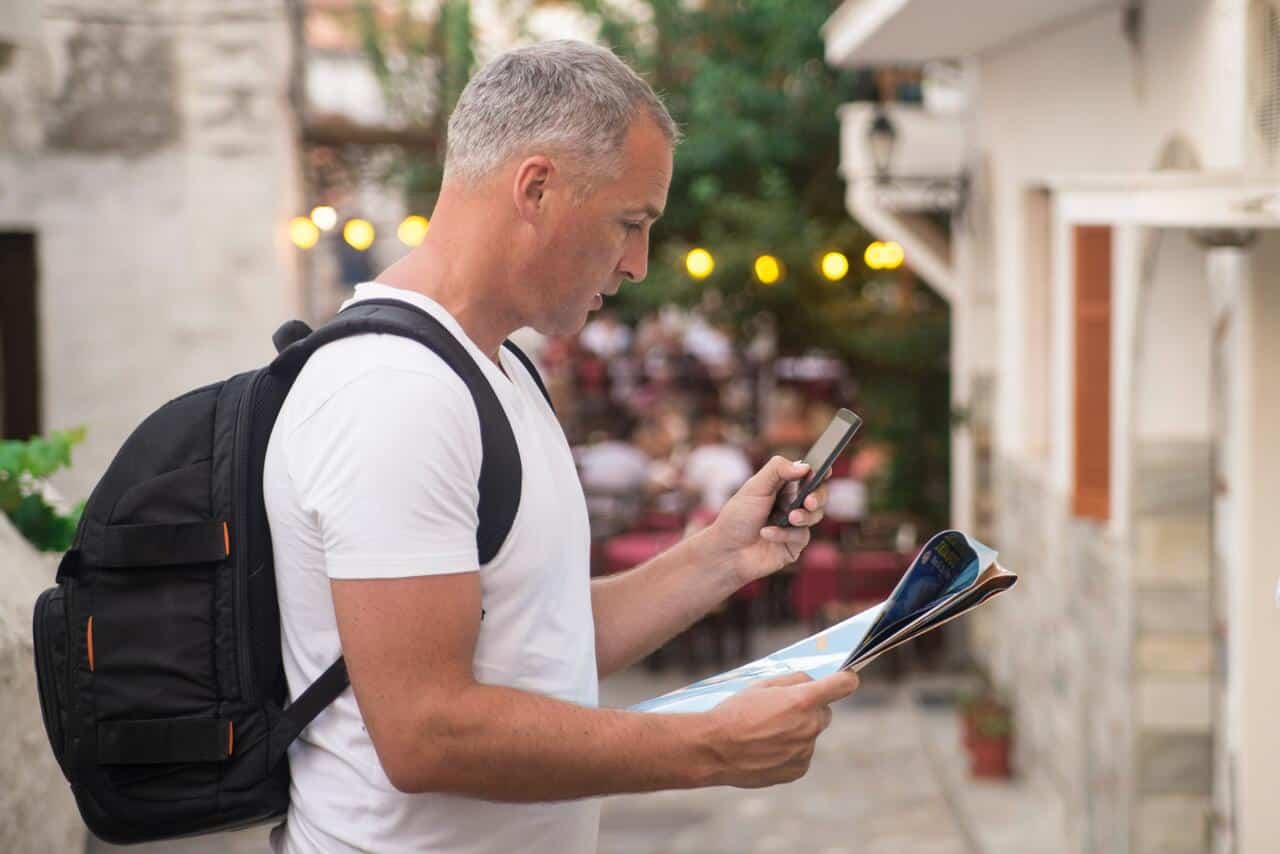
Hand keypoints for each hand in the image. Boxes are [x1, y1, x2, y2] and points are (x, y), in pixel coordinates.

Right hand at [700, 670, 859, 787]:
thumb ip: (793, 680)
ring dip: (797, 731)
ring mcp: (805, 751)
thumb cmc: (735, 712)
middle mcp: (809, 727)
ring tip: (766, 732)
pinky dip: (790, 750)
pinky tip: (766, 748)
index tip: (846, 678)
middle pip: (824, 712)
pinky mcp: (798, 770)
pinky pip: (802, 754)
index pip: (843, 685)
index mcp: (802, 701)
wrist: (713, 749)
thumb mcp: (761, 685)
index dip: (846, 679)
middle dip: (810, 708)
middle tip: (783, 709)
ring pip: (810, 735)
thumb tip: (813, 681)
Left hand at [703, 456, 829, 584]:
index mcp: (784, 486)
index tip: (824, 472)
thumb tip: (805, 467)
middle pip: (818, 495)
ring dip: (803, 516)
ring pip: (815, 516)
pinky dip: (783, 534)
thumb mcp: (754, 487)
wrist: (726, 551)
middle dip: (818, 497)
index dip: (819, 472)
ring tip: (790, 518)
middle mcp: (793, 504)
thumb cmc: (737, 517)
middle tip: (809, 501)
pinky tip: (766, 533)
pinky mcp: (795, 545)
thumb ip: (777, 470)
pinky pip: (801, 536)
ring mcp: (795, 525)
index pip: (808, 475)